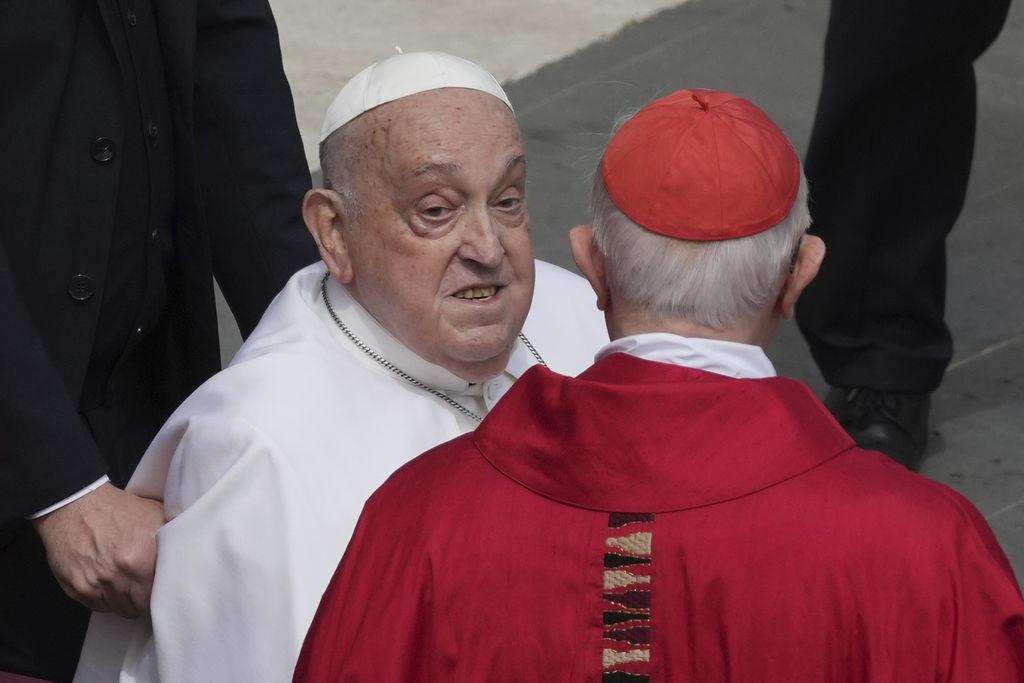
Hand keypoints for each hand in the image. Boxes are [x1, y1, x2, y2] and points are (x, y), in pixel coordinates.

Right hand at [32, 482, 164, 617]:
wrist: (75, 505)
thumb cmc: (118, 509)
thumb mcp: (155, 514)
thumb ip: (175, 534)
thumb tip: (194, 547)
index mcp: (145, 555)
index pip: (164, 591)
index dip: (167, 593)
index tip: (169, 592)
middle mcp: (122, 572)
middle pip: (143, 606)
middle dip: (149, 601)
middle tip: (150, 594)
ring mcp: (99, 582)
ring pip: (122, 610)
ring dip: (129, 603)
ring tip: (132, 590)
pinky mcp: (79, 588)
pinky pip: (100, 607)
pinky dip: (108, 602)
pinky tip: (112, 588)